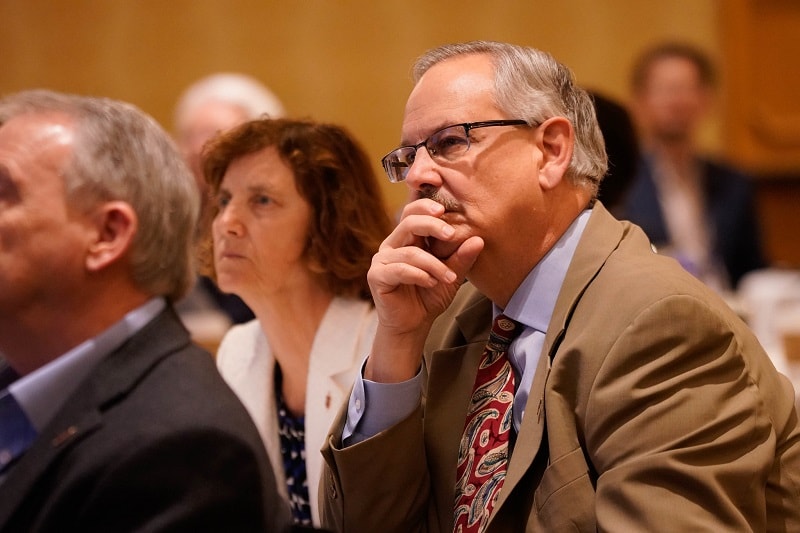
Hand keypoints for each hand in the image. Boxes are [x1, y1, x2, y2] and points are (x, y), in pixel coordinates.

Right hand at [365, 198, 483, 381]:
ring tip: (448, 277)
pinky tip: (430, 283)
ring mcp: (382, 259)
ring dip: (433, 264)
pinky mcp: (376, 276)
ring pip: (409, 251)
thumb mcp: (451, 275)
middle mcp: (393, 243)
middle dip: (432, 225)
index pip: (415, 210)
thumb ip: (462, 258)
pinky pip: (399, 269)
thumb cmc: (429, 296)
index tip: (445, 208)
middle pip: (409, 220)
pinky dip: (419, 275)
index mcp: (409, 237)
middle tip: (451, 234)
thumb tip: (478, 239)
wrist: (413, 324)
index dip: (426, 202)